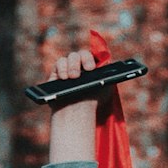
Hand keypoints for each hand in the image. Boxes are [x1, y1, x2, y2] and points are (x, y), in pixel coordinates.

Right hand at [47, 43, 99, 165]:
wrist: (77, 114)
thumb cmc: (93, 101)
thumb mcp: (106, 88)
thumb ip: (109, 75)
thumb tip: (109, 64)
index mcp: (95, 65)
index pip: (94, 54)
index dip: (91, 59)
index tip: (90, 69)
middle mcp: (82, 64)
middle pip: (82, 54)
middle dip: (82, 62)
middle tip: (81, 74)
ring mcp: (69, 67)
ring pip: (71, 57)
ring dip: (72, 65)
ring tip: (73, 77)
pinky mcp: (57, 72)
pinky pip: (60, 63)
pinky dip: (62, 68)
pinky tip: (64, 77)